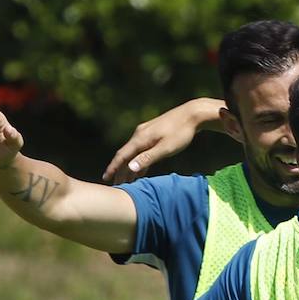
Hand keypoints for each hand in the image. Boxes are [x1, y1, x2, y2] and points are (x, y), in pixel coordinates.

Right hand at [103, 98, 220, 182]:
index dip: (113, 168)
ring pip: (133, 153)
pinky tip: (140, 171)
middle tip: (115, 185)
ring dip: (129, 167)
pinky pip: (141, 150)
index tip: (105, 178)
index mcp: (140, 139)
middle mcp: (139, 135)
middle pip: (126, 155)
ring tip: (126, 181)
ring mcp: (146, 133)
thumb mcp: (166, 148)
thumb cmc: (181, 132)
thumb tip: (130, 167)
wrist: (192, 114)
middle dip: (120, 171)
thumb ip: (148, 158)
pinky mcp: (153, 134)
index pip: (122, 156)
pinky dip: (139, 161)